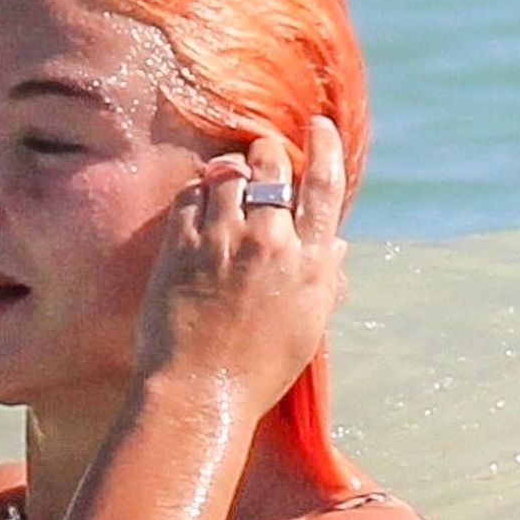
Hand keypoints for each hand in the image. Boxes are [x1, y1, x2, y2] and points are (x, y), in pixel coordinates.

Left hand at [134, 116, 348, 416]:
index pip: (324, 184)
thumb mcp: (309, 325)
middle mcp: (269, 241)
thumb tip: (338, 244)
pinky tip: (200, 203)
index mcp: (310, 261)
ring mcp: (222, 239)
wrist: (201, 393)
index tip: (318, 126)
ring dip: (230, 170)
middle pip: (273, 166)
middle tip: (262, 156)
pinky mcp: (181, 244)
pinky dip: (198, 190)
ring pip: (229, 173)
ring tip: (227, 182)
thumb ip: (326, 277)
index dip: (324, 147)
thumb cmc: (259, 369)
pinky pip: (192, 193)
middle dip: (268, 153)